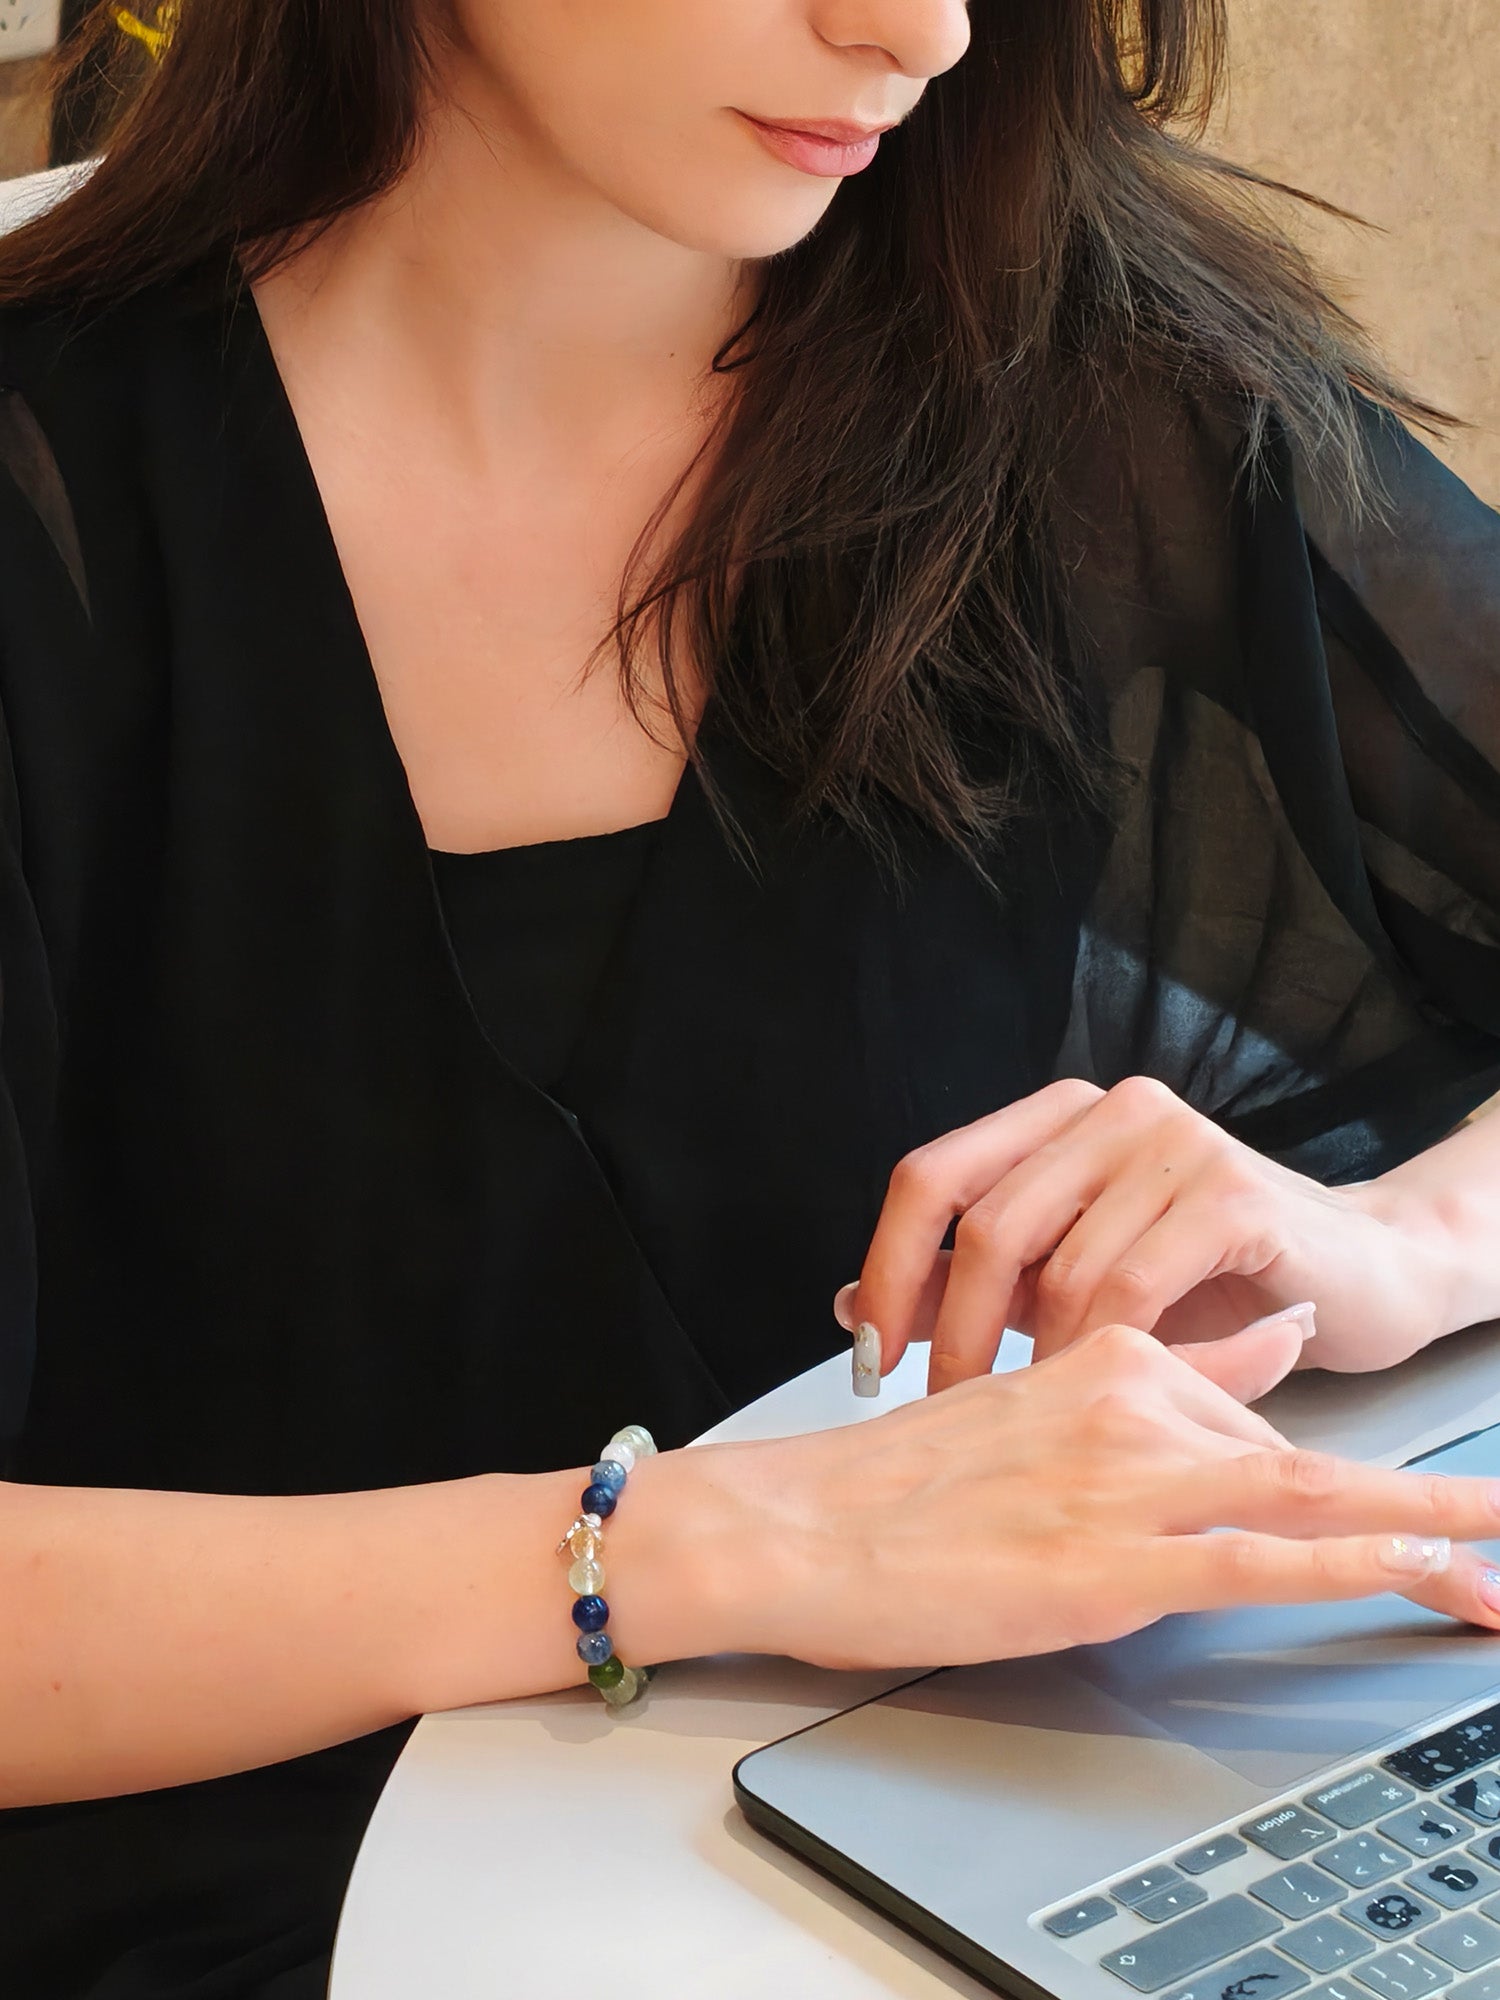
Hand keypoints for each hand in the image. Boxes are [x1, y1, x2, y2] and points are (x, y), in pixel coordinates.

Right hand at [670, 1320, 1499, 1669]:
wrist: (792, 1525)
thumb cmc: (885, 1483)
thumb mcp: (1015, 1407)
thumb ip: (1139, 1371)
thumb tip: (1259, 1341)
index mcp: (1104, 1357)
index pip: (1250, 1410)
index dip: (1343, 1468)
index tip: (1423, 1496)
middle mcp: (1133, 1406)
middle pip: (1302, 1459)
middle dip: (1417, 1505)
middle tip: (1495, 1534)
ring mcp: (1128, 1483)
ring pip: (1314, 1500)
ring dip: (1429, 1529)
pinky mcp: (1113, 1562)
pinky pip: (1264, 1564)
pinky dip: (1361, 1571)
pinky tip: (1429, 1577)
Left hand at [835, 1076, 1453, 1391]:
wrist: (1363, 1274)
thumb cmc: (1213, 1280)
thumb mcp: (1072, 1279)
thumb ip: (972, 1284)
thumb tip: (851, 1303)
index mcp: (1054, 1120)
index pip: (931, 1176)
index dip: (888, 1266)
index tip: (867, 1350)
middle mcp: (1106, 1112)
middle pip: (984, 1223)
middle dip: (954, 1331)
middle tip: (946, 1406)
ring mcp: (1170, 1142)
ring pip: (1057, 1265)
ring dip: (1035, 1358)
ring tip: (1032, 1415)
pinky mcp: (1228, 1192)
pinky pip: (1131, 1287)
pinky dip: (1103, 1354)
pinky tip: (1101, 1393)